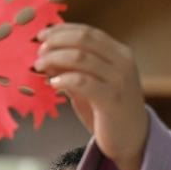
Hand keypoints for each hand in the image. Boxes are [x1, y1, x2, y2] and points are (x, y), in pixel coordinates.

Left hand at [34, 24, 148, 169]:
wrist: (132, 138)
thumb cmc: (106, 109)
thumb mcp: (88, 84)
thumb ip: (71, 70)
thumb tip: (46, 57)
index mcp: (118, 53)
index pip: (87, 32)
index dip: (62, 30)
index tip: (41, 34)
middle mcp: (122, 61)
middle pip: (84, 40)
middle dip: (56, 42)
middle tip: (38, 51)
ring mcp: (119, 79)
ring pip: (81, 58)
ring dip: (55, 59)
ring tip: (39, 67)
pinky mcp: (113, 99)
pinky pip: (84, 82)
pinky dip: (64, 79)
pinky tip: (53, 84)